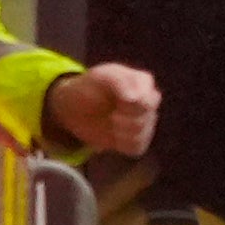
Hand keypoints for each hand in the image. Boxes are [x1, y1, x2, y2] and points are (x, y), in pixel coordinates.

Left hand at [45, 63, 159, 157]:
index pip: (150, 100)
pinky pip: (137, 147)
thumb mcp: (102, 76)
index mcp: (143, 83)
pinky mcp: (137, 139)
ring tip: (111, 122)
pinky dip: (121, 144)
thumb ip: (120, 82)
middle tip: (113, 114)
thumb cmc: (90, 87)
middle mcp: (148, 102)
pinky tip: (113, 135)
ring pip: (142, 133)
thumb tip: (135, 99)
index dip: (133, 106)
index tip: (118, 100)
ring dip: (121, 130)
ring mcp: (145, 122)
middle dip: (126, 118)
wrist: (75, 106)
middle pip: (148, 118)